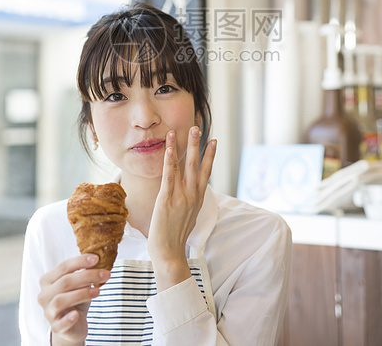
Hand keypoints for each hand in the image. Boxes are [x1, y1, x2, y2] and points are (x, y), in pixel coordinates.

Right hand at [38, 254, 109, 344]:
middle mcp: (44, 295)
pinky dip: (68, 318)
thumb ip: (85, 272)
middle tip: (105, 274)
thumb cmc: (76, 299)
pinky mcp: (55, 327)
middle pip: (65, 282)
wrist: (73, 325)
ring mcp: (48, 312)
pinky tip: (76, 315)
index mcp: (48, 280)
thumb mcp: (80, 284)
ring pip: (61, 300)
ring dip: (82, 294)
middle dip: (87, 276)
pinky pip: (60, 323)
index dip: (80, 261)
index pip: (63, 266)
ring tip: (98, 291)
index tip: (97, 258)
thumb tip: (100, 260)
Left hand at [147, 126, 216, 290]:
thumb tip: (189, 193)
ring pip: (185, 166)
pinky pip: (169, 175)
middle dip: (198, 145)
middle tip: (198, 127)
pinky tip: (170, 147)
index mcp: (198, 199)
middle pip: (198, 165)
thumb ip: (189, 202)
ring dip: (184, 146)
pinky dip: (170, 159)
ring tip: (184, 130)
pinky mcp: (167, 199)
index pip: (206, 172)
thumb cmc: (174, 236)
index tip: (214, 141)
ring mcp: (181, 196)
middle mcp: (193, 195)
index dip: (210, 156)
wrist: (169, 253)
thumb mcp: (187, 216)